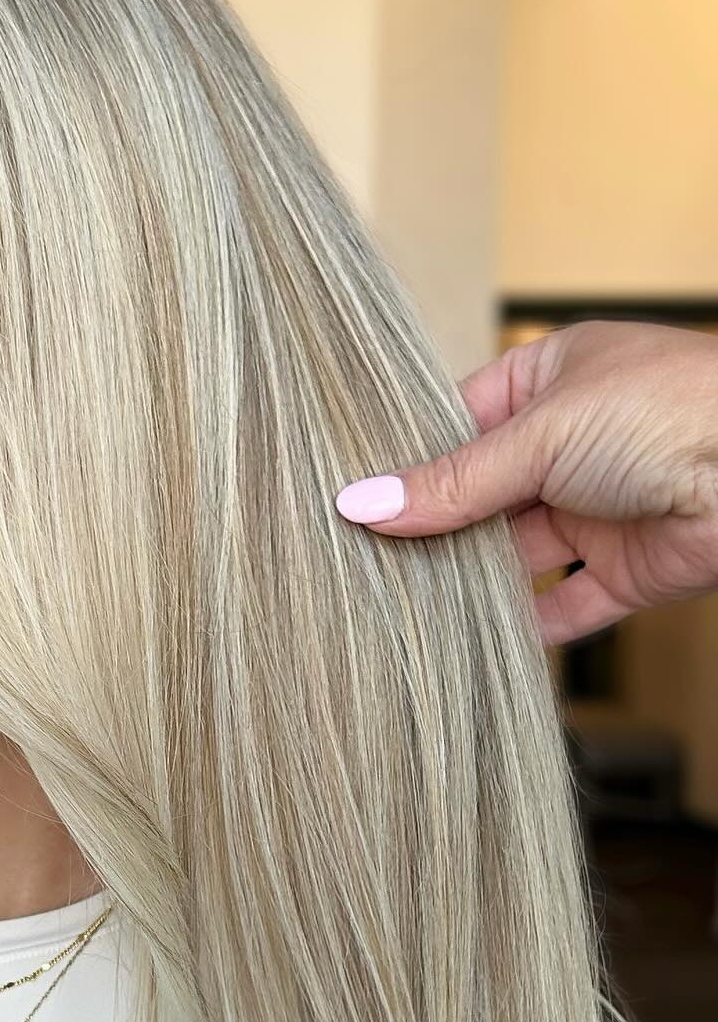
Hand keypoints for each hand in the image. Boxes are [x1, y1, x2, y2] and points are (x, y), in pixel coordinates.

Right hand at [332, 320, 717, 645]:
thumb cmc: (668, 411)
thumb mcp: (539, 436)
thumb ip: (452, 483)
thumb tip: (361, 503)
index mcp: (549, 382)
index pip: (458, 425)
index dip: (409, 464)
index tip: (352, 502)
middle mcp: (571, 445)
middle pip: (481, 496)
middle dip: (433, 529)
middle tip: (364, 563)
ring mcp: (599, 509)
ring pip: (516, 554)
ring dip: (471, 579)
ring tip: (403, 606)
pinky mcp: (627, 571)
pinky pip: (565, 606)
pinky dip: (526, 626)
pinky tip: (473, 639)